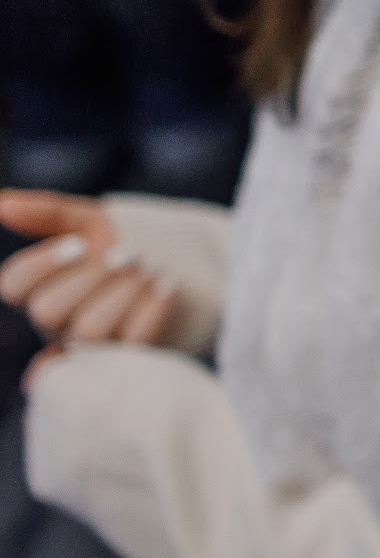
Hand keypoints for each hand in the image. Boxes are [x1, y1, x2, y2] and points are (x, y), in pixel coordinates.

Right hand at [0, 191, 177, 348]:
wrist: (183, 265)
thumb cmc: (123, 242)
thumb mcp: (89, 221)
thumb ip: (48, 212)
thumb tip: (2, 202)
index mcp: (41, 286)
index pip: (13, 285)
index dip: (40, 266)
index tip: (78, 244)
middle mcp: (57, 320)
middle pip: (46, 311)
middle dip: (87, 279)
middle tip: (125, 254)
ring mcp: (90, 342)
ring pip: (87, 332)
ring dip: (121, 294)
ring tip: (151, 266)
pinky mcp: (127, 355)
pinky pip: (129, 345)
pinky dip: (149, 311)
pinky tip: (166, 284)